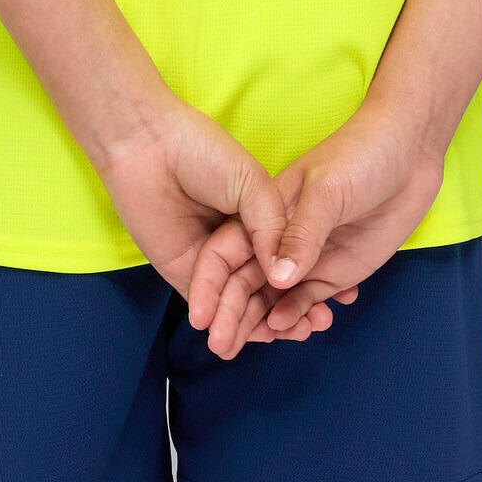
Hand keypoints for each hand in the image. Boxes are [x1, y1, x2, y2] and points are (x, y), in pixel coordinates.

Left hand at [93, 97, 340, 355]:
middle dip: (294, 308)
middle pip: (267, 286)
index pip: (284, 259)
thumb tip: (286, 274)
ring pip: (243, 303)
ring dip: (269, 323)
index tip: (332, 299)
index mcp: (254, 216)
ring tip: (298, 335)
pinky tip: (264, 334)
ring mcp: (209, 261)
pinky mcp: (183, 274)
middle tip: (319, 325)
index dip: (308, 279)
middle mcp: (235, 242)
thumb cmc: (201, 151)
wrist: (149, 146)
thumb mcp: (251, 183)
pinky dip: (238, 324)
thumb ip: (271, 227)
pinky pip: (214, 307)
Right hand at [201, 103, 446, 337]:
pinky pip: (309, 300)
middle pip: (246, 281)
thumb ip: (302, 234)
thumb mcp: (327, 190)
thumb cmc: (361, 154)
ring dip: (264, 322)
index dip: (210, 284)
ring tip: (259, 347)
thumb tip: (278, 279)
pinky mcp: (337, 269)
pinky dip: (299, 316)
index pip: (226, 252)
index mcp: (266, 211)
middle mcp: (281, 238)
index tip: (200, 317)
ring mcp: (309, 256)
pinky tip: (293, 329)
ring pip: (275, 297)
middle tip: (221, 347)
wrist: (410, 152)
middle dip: (231, 315)